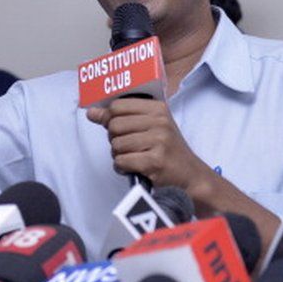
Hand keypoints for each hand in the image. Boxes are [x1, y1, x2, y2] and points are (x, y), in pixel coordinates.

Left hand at [86, 98, 213, 189]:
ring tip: (133, 158)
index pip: (117, 106)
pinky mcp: (155, 161)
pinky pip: (121, 161)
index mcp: (158, 109)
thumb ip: (120, 117)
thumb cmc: (167, 150)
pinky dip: (122, 168)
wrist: (191, 175)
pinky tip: (133, 168)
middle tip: (128, 147)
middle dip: (115, 140)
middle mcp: (160, 122)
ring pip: (116, 145)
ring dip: (119, 155)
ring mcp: (159, 141)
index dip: (110, 118)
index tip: (118, 129)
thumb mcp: (149, 126)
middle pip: (114, 126)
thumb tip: (92, 113)